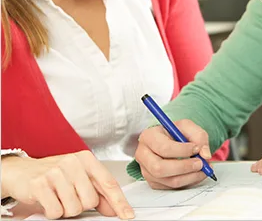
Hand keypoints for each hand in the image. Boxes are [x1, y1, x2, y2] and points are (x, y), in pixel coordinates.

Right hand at [0, 150, 134, 218]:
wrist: (20, 171)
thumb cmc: (52, 173)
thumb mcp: (78, 178)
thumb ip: (98, 192)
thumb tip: (115, 208)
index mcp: (86, 159)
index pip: (109, 184)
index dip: (120, 202)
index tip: (127, 214)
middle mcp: (72, 163)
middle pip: (91, 201)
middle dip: (81, 205)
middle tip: (69, 197)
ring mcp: (55, 172)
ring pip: (74, 208)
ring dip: (65, 209)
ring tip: (57, 197)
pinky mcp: (39, 184)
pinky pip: (56, 211)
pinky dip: (52, 212)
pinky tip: (48, 200)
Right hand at [134, 119, 213, 189]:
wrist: (173, 141)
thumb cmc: (177, 133)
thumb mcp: (189, 127)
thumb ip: (199, 137)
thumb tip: (205, 155)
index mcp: (149, 137)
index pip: (163, 148)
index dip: (183, 150)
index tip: (197, 148)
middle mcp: (143, 155)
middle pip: (160, 168)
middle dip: (184, 167)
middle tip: (201, 163)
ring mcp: (146, 170)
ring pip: (168, 180)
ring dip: (190, 176)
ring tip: (203, 168)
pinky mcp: (154, 182)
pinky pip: (171, 187)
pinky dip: (188, 182)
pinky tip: (195, 173)